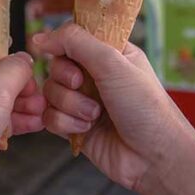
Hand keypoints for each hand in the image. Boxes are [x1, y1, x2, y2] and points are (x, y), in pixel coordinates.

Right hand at [36, 24, 192, 191]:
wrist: (154, 158)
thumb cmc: (145, 108)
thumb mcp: (113, 63)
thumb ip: (76, 42)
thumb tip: (40, 36)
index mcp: (109, 53)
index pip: (73, 37)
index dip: (63, 44)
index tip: (69, 55)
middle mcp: (95, 75)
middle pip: (56, 65)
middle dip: (67, 79)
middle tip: (84, 85)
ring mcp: (84, 101)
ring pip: (50, 92)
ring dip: (69, 104)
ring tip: (94, 115)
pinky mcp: (74, 126)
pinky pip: (49, 116)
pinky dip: (65, 123)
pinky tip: (85, 129)